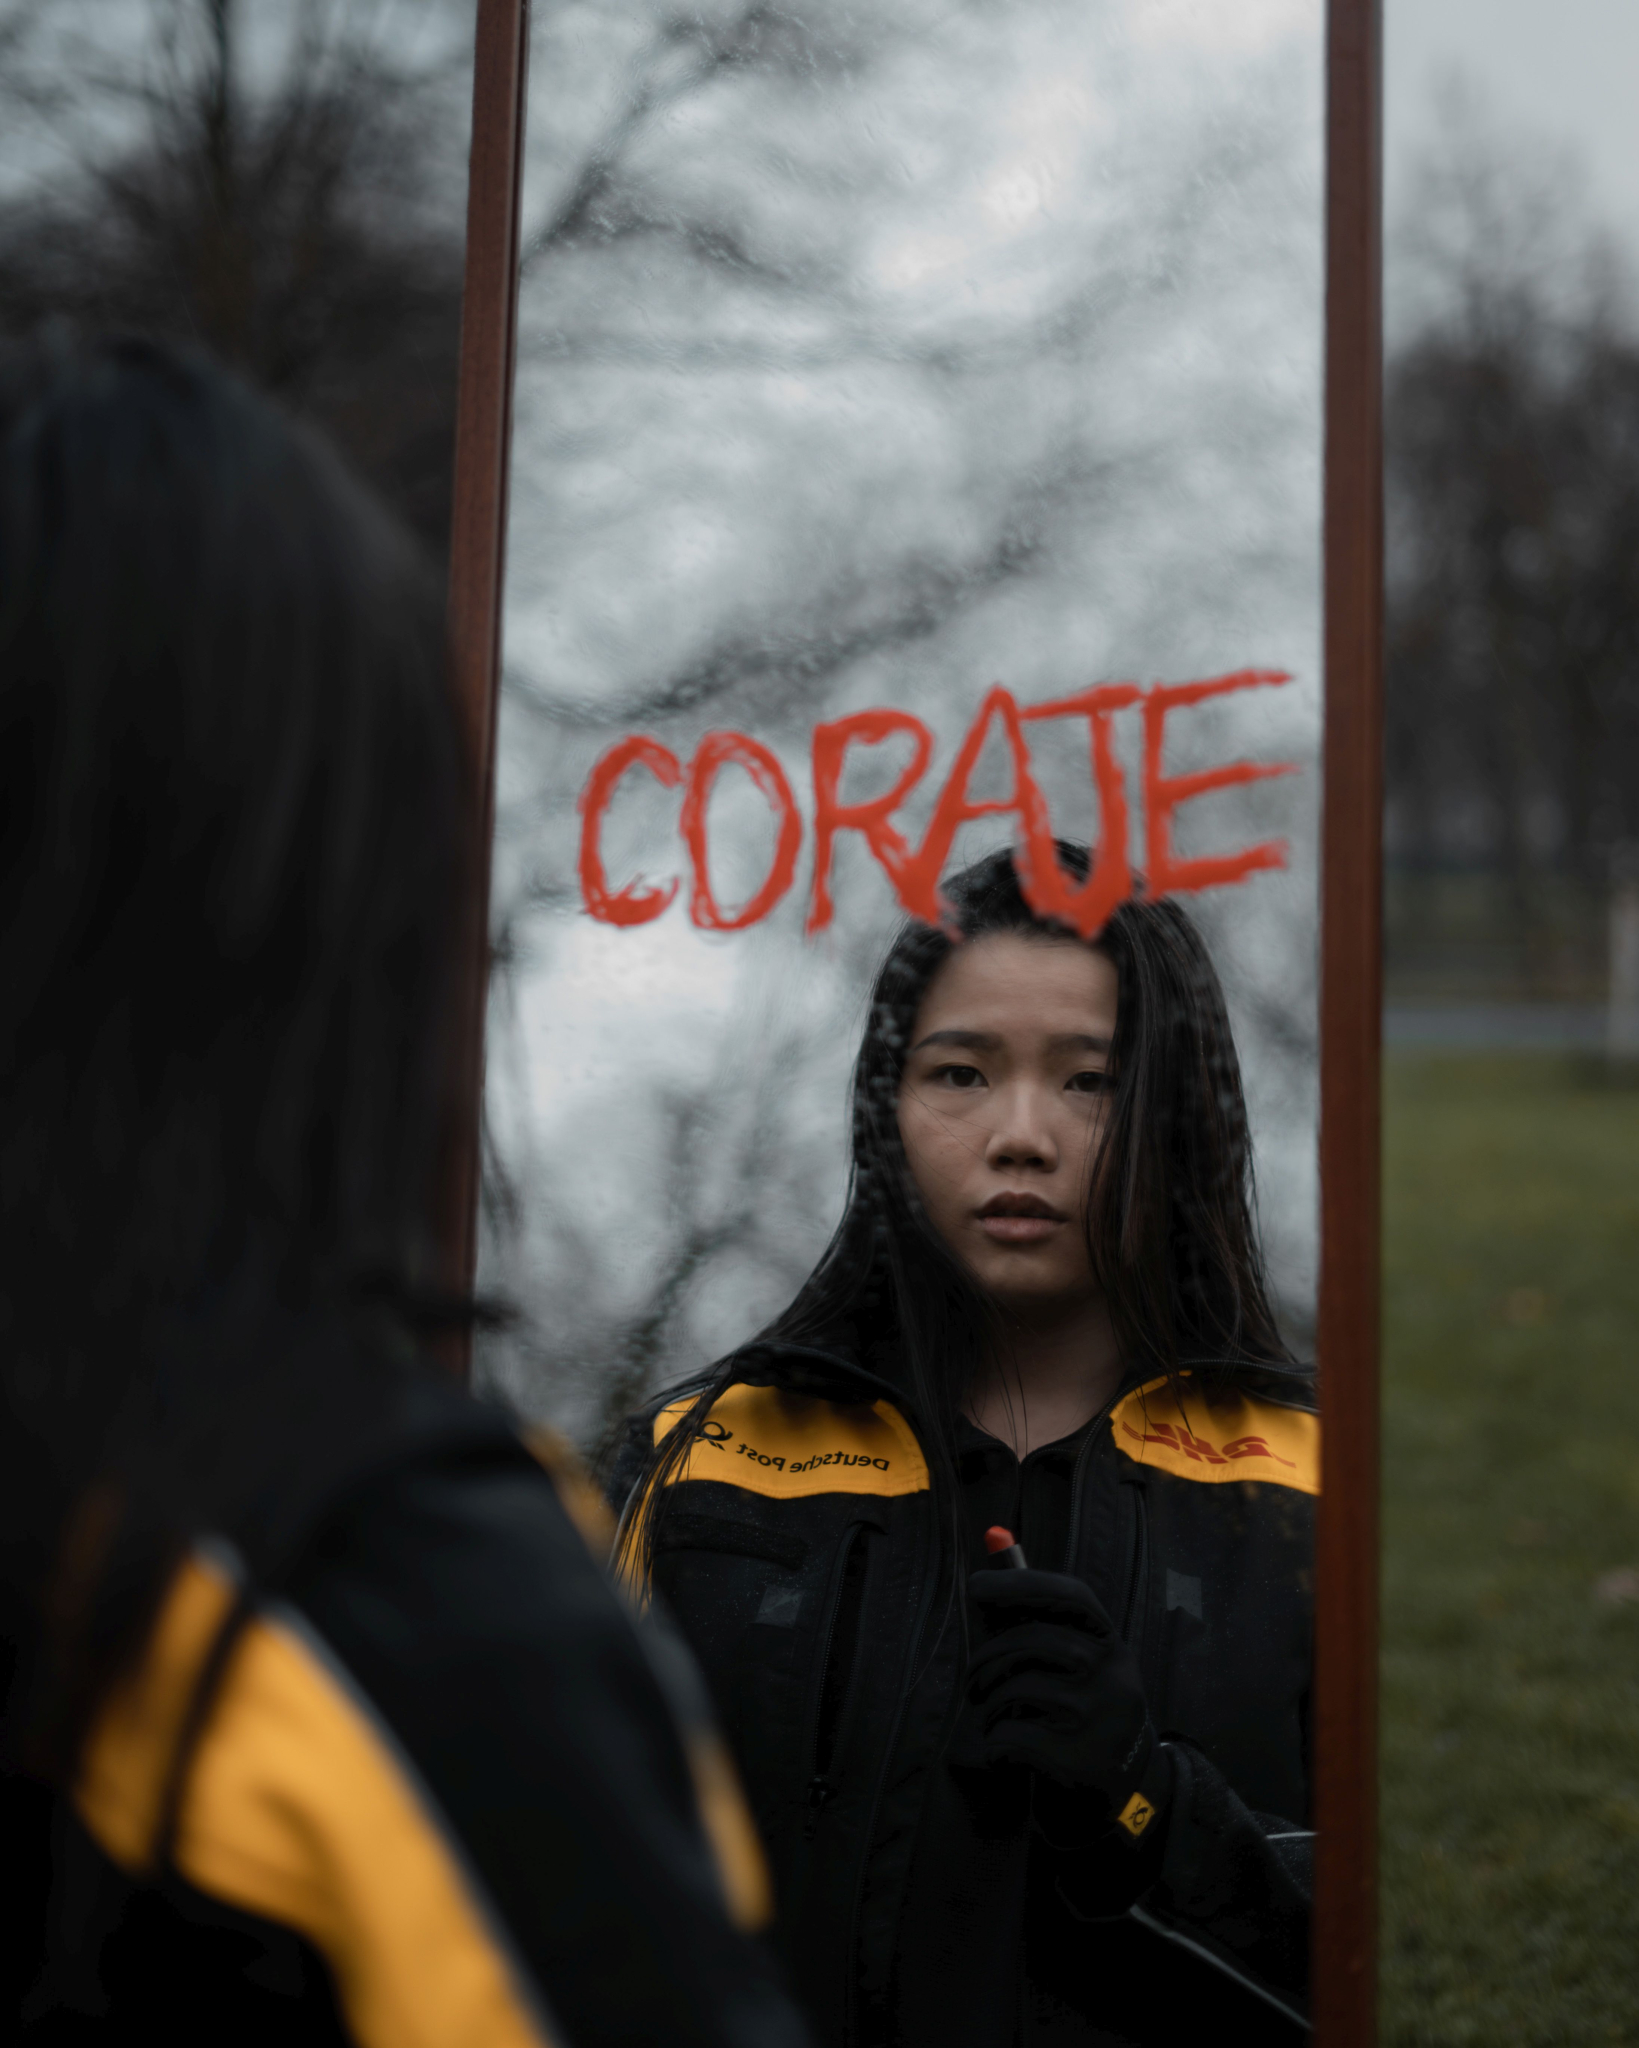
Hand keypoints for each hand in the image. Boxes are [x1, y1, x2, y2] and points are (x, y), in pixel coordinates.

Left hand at [966, 1568, 1160, 1840]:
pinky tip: (1002, 1748)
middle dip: (988, 1657)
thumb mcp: (1081, 1667)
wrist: (1127, 1789)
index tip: (976, 1585)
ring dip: (992, 1704)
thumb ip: (1040, 1627)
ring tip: (994, 1717)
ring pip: (1017, 1688)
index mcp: (1112, 1645)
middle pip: (1034, 1640)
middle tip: (972, 1681)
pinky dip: (995, 1740)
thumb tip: (984, 1587)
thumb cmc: (1084, 1714)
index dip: (1022, 1583)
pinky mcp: (1080, 1758)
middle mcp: (1113, 1674)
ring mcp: (1099, 1717)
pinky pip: (1012, 1734)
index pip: (1072, 1596)